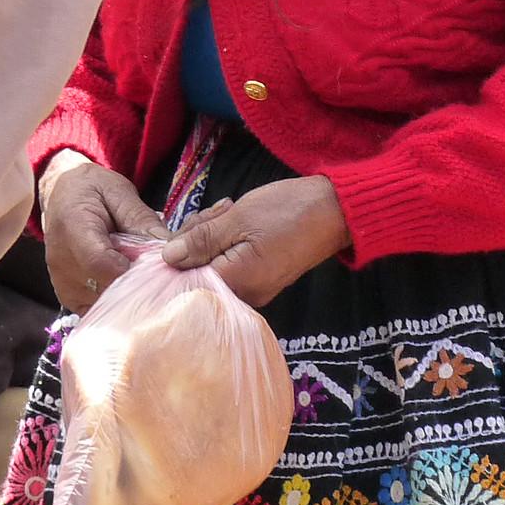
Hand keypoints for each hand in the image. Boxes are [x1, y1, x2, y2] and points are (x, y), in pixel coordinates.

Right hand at [39, 150, 171, 312]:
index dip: (132, 271)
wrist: (61, 195)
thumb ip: (141, 218)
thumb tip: (167, 245)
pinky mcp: (67, 297)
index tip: (158, 266)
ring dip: (128, 295)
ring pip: (103, 303)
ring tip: (143, 275)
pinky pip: (96, 309)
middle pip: (104, 288)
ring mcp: (62, 284)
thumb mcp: (119, 192)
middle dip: (137, 284)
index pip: (101, 263)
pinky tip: (129, 285)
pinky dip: (116, 302)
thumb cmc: (92, 190)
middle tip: (159, 272)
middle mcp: (61, 262)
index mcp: (72, 228)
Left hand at [160, 176, 350, 306]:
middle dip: (196, 239)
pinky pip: (230, 264)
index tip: (186, 227)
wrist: (336, 210)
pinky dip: (226, 242)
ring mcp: (254, 288)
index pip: (186, 281)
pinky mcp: (260, 277)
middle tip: (217, 210)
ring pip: (213, 266)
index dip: (177, 254)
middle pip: (198, 275)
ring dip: (212, 236)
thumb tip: (168, 258)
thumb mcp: (239, 217)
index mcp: (237, 283)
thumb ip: (202, 239)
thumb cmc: (289, 211)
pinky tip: (234, 218)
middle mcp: (244, 295)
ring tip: (228, 209)